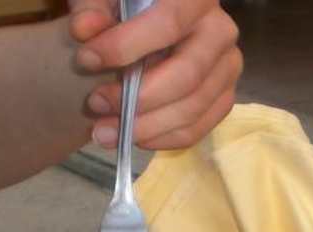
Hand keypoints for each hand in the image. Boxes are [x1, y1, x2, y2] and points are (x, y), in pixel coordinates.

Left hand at [68, 0, 241, 150]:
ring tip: (105, 130)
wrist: (156, 20)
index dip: (126, 46)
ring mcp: (228, 68)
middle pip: (187, 77)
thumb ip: (91, 7)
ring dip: (146, 126)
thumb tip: (84, 30)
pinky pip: (198, 128)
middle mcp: (221, 31)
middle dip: (138, 98)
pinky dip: (163, 139)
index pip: (168, 24)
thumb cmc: (130, 5)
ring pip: (192, 109)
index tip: (87, 59)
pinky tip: (132, 136)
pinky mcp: (224, 97)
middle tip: (96, 104)